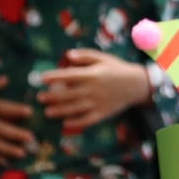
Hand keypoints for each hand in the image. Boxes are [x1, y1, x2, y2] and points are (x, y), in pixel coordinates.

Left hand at [39, 49, 153, 133]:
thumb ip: (85, 55)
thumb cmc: (117, 69)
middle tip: (40, 98)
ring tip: (47, 112)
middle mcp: (93, 89)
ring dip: (60, 111)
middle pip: (69, 94)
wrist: (137, 84)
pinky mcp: (103, 113)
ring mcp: (98, 102)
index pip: (69, 75)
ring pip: (75, 108)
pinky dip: (76, 122)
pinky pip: (87, 120)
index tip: (42, 78)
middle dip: (53, 97)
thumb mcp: (103, 58)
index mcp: (92, 74)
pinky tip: (65, 123)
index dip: (54, 77)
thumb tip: (67, 56)